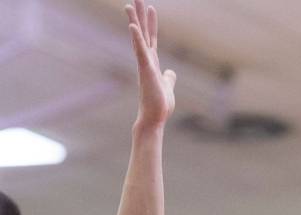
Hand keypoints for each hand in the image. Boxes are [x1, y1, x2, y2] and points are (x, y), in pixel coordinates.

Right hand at [126, 0, 175, 126]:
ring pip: (138, 39)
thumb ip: (168, 77)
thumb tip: (170, 72)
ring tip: (129, 5)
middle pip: (142, 33)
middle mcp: (146, 60)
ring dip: (134, 22)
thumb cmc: (159, 105)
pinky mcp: (146, 71)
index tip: (151, 8)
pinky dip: (137, 39)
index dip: (151, 23)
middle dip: (140, 15)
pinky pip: (140, 52)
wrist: (155, 118)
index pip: (151, 38)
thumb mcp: (167, 86)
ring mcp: (144, 65)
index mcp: (151, 62)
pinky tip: (133, 27)